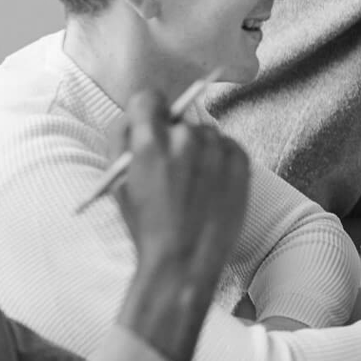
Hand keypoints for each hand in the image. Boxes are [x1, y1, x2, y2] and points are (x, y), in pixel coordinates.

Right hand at [115, 91, 249, 282]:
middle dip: (173, 138)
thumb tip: (135, 116)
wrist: (185, 261)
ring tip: (193, 185)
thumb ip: (122, 143)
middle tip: (172, 168)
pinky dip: (220, 161)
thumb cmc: (146, 227)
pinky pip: (228, 147)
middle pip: (179, 120)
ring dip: (199, 149)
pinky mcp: (241, 160)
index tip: (151, 124)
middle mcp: (185, 138)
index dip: (147, 112)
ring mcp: (216, 148)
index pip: (148, 98)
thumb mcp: (119, 184)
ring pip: (205, 134)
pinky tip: (211, 188)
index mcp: (149, 142)